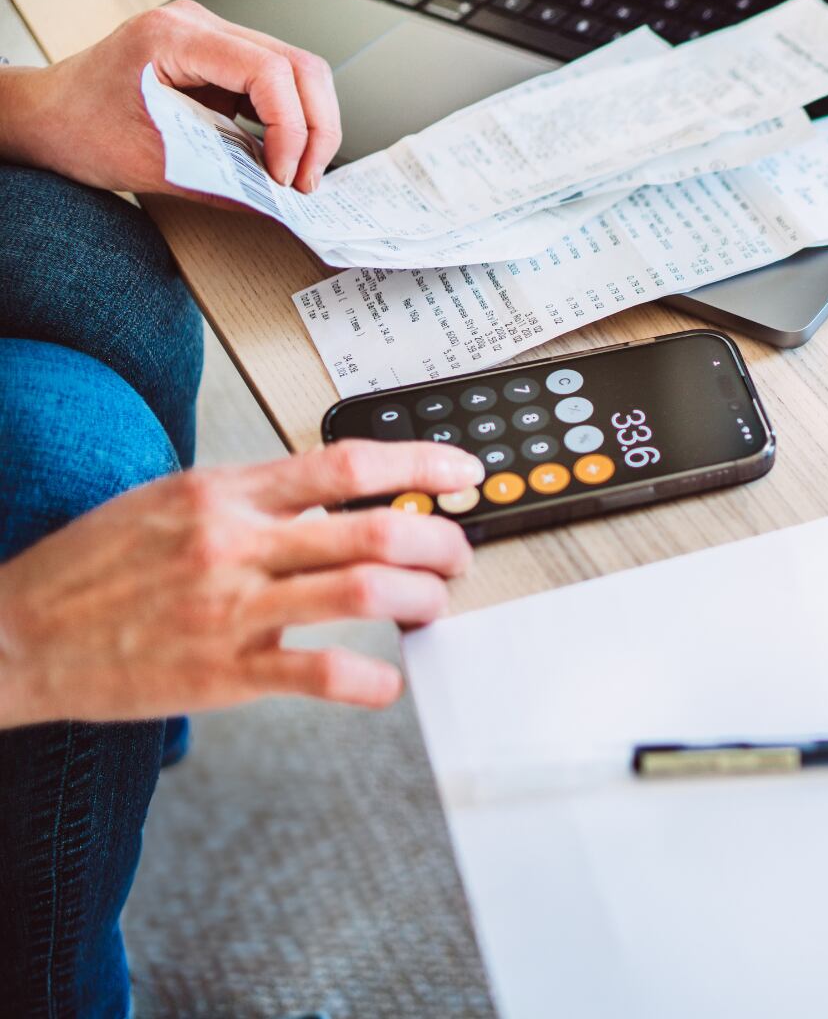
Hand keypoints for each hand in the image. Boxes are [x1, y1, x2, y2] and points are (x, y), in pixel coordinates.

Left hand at [0, 0, 340, 195]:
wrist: (47, 116)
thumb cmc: (79, 129)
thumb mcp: (155, 165)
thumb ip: (223, 183)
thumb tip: (279, 202)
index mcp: (174, 37)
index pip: (269, 72)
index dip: (292, 129)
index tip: (284, 176)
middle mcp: (199, 26)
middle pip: (298, 66)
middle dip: (316, 130)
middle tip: (306, 180)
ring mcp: (213, 38)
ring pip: (299, 72)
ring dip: (310, 126)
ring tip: (297, 173)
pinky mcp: (220, 59)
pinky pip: (278, 83)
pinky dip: (291, 122)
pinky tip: (282, 156)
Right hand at [0, 441, 484, 727]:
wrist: (15, 632)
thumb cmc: (95, 569)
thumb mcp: (174, 502)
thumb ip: (255, 497)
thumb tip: (338, 491)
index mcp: (225, 492)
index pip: (346, 464)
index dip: (420, 466)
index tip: (463, 473)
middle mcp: (233, 542)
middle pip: (373, 531)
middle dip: (439, 543)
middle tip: (459, 555)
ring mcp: (230, 608)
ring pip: (360, 594)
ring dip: (419, 601)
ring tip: (432, 607)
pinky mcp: (221, 672)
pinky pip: (318, 674)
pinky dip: (369, 682)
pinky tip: (386, 683)